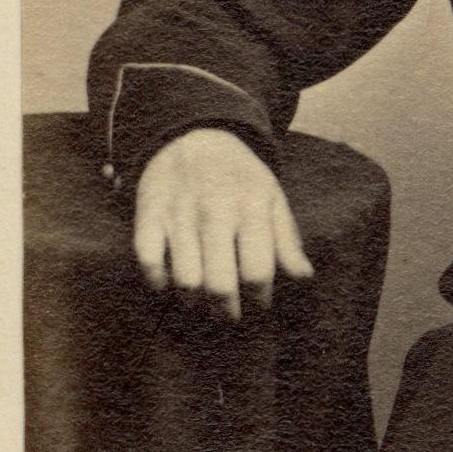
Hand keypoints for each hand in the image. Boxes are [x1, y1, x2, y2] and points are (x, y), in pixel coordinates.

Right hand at [133, 126, 313, 319]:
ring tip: (201, 304)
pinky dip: (157, 281)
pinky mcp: (149, 213)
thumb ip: (287, 239)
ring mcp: (180, 213)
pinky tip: (168, 284)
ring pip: (185, 280)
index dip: (260, 297)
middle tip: (229, 316)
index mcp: (251, 207)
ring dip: (193, 302)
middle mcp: (215, 211)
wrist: (195, 135)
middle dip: (226, 311)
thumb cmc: (240, 177)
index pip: (258, 270)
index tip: (259, 304)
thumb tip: (304, 277)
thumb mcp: (272, 197)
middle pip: (220, 283)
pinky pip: (148, 260)